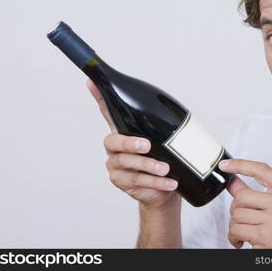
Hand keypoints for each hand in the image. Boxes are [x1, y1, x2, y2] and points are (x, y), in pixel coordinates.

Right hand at [86, 79, 179, 208]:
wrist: (165, 189)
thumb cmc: (163, 160)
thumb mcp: (165, 141)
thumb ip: (165, 127)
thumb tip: (179, 112)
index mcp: (123, 131)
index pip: (108, 111)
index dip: (99, 97)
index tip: (92, 82)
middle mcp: (115, 147)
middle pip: (114, 141)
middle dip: (130, 143)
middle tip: (147, 146)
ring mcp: (116, 165)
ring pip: (128, 164)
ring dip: (149, 166)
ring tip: (165, 169)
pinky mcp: (121, 181)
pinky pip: (137, 181)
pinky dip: (156, 182)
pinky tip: (169, 182)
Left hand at [220, 159, 271, 248]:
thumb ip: (254, 193)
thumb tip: (233, 181)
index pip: (262, 170)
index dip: (240, 164)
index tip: (225, 165)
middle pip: (242, 196)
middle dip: (236, 209)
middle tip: (244, 220)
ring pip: (236, 214)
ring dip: (234, 226)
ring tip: (245, 231)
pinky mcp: (265, 234)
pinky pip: (235, 229)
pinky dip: (233, 237)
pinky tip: (241, 240)